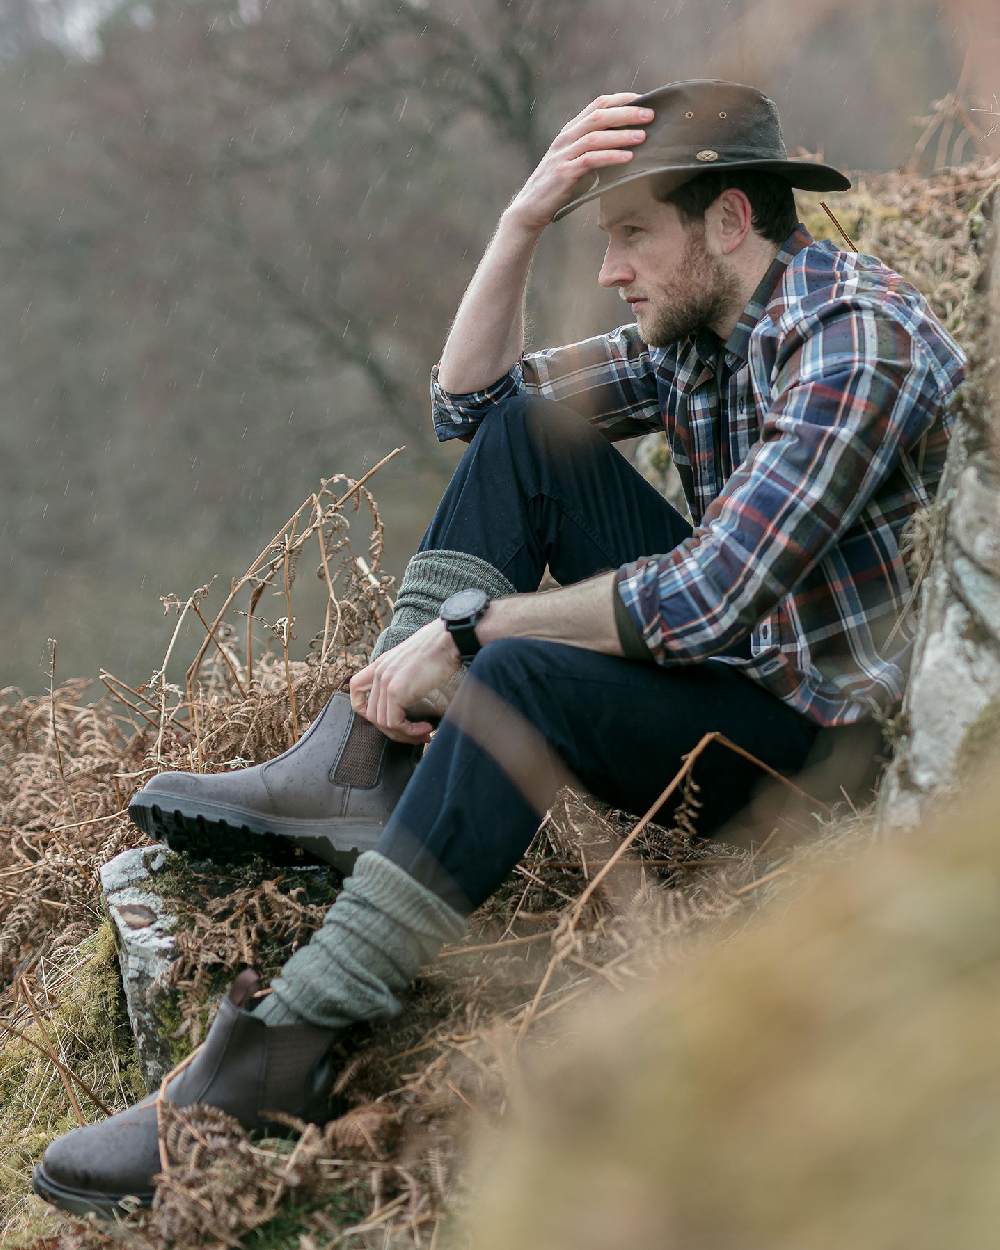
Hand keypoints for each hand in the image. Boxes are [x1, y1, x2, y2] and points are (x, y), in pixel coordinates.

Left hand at [349, 620, 462, 743]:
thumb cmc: (439, 649)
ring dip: (404, 733)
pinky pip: (394, 722)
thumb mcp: (412, 659)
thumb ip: (403, 674)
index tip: (387, 717)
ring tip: (423, 733)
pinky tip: (426, 728)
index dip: (364, 708)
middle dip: (394, 730)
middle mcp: (378, 674)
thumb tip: (411, 696)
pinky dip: (410, 731)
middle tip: (415, 735)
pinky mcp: (396, 692)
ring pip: (383, 722)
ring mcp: (385, 683)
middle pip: (372, 714)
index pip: (355, 689)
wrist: (447, 641)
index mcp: (380, 665)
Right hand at [505, 93, 653, 232]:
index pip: (597, 105)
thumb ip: (598, 151)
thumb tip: (629, 146)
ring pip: (595, 136)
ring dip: (621, 135)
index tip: (644, 99)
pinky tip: (628, 158)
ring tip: (642, 136)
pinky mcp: (564, 173)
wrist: (532, 208)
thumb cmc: (561, 186)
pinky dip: (611, 157)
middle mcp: (566, 138)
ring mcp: (563, 154)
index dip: (621, 100)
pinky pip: (590, 160)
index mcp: (571, 131)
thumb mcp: (580, 162)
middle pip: (599, 116)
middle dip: (626, 113)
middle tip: (650, 115)